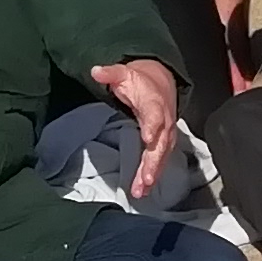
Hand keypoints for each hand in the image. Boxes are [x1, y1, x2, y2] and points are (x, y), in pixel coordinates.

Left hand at [90, 57, 181, 199]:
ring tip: (141, 189)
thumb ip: (110, 73)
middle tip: (145, 178)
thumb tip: (95, 70)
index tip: (147, 138)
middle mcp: (164, 120)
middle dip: (153, 161)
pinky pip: (160, 160)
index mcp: (154, 102)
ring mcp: (165, 133)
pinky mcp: (164, 142)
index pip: (155, 115)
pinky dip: (153, 174)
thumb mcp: (124, 73)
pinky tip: (144, 188)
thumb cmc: (140, 81)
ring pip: (161, 155)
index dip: (152, 126)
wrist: (161, 82)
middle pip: (160, 143)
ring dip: (152, 173)